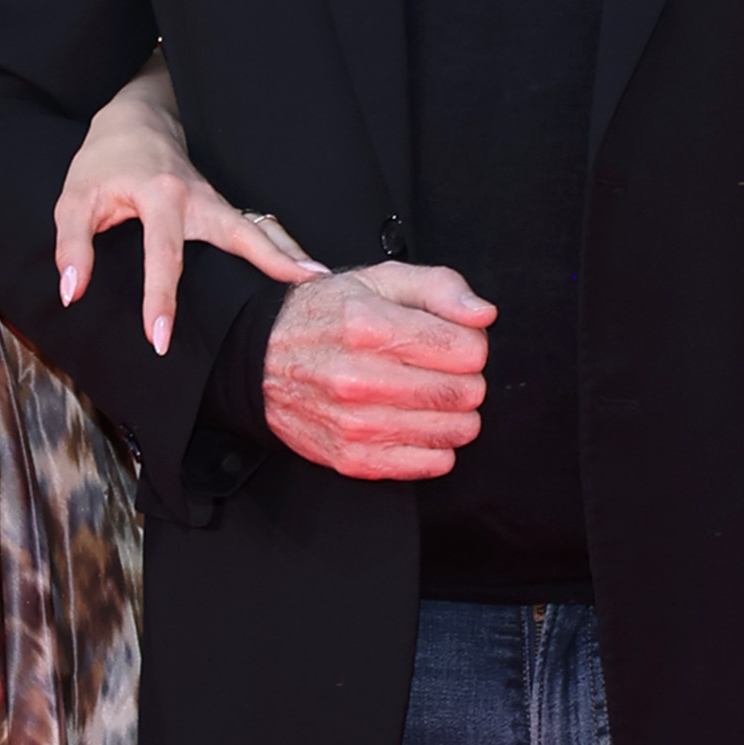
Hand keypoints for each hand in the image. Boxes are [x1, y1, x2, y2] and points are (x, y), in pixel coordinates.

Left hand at [52, 55, 323, 349]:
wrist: (136, 120)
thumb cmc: (104, 163)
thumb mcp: (74, 199)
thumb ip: (72, 245)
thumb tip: (72, 292)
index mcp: (159, 195)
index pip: (162, 253)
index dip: (160, 297)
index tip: (159, 338)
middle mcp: (197, 198)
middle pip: (240, 233)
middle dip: (270, 262)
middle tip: (303, 289)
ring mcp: (216, 201)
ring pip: (259, 229)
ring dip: (289, 255)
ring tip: (321, 282)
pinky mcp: (222, 207)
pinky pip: (256, 230)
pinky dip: (281, 249)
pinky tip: (304, 273)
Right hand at [260, 263, 492, 480]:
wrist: (260, 360)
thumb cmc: (325, 318)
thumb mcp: (379, 280)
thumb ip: (439, 288)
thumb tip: (483, 314)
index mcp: (369, 327)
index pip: (468, 350)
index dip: (471, 344)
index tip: (455, 344)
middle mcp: (359, 378)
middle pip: (465, 392)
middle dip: (465, 379)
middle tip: (442, 371)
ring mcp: (355, 424)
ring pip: (455, 431)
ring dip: (454, 414)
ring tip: (429, 397)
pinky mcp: (354, 459)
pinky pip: (432, 464)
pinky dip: (436, 446)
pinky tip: (415, 423)